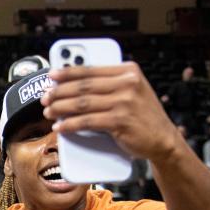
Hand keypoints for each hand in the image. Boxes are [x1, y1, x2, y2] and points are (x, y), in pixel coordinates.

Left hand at [42, 63, 180, 162]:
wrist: (163, 139)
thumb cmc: (142, 116)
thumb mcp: (132, 92)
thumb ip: (110, 85)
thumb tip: (74, 85)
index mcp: (129, 71)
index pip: (92, 70)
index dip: (68, 72)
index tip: (52, 75)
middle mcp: (128, 83)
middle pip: (84, 86)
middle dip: (60, 92)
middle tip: (45, 97)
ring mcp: (125, 102)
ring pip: (82, 103)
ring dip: (60, 108)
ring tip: (48, 111)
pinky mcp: (120, 121)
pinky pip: (87, 122)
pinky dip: (70, 124)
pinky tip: (60, 126)